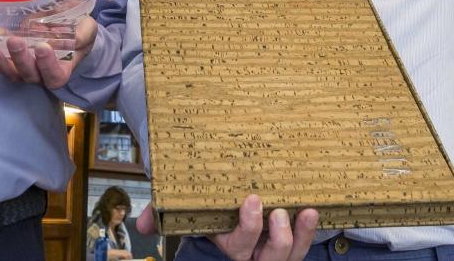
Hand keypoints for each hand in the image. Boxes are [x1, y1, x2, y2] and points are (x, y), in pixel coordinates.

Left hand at [0, 15, 97, 88]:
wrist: (68, 25)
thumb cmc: (80, 30)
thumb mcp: (87, 29)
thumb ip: (83, 34)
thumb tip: (73, 38)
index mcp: (63, 69)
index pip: (55, 76)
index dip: (47, 65)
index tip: (42, 46)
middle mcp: (41, 73)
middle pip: (29, 74)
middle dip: (21, 59)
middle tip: (15, 41)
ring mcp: (24, 67)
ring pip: (11, 71)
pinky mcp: (11, 57)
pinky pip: (1, 57)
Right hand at [137, 196, 318, 260]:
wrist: (231, 197)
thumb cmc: (210, 205)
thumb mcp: (187, 211)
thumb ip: (163, 214)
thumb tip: (140, 225)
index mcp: (227, 243)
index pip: (238, 244)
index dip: (249, 226)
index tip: (252, 200)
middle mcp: (252, 252)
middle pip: (269, 256)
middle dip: (277, 237)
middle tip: (275, 208)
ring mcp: (272, 249)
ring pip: (290, 255)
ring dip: (300, 237)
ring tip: (304, 212)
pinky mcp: (290, 242)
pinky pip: (303, 246)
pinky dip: (310, 231)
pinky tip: (313, 211)